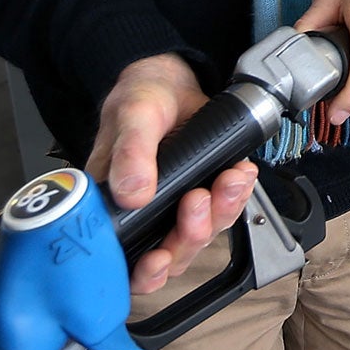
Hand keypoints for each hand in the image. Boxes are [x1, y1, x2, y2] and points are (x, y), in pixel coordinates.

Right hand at [89, 53, 257, 295]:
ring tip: (227, 181)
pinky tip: (239, 176)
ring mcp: (173, 207)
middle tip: (198, 201)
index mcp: (110, 202)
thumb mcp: (134, 112)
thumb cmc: (142, 95)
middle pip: (166, 256)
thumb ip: (131, 151)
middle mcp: (142, 212)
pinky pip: (222, 211)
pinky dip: (235, 198)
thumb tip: (133, 194)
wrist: (172, 78)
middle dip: (188, 237)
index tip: (160, 257)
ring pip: (198, 237)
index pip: (121, 258)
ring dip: (217, 215)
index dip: (142, 270)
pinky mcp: (202, 193)